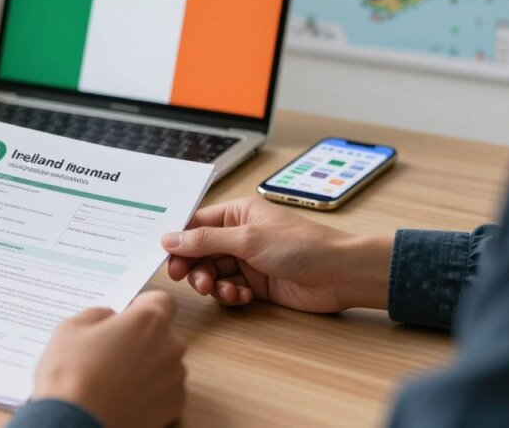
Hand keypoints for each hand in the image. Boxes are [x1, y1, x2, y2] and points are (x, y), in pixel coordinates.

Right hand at [32, 291, 186, 427]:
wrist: (75, 424)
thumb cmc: (70, 373)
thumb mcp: (70, 328)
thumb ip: (96, 315)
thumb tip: (109, 318)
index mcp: (148, 320)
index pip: (161, 300)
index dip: (142, 307)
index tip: (125, 318)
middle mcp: (170, 345)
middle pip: (162, 333)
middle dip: (142, 338)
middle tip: (112, 352)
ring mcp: (175, 378)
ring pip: (165, 362)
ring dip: (147, 365)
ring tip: (115, 380)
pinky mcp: (174, 406)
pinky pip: (166, 389)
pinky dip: (150, 392)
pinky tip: (124, 398)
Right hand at [160, 196, 391, 312]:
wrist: (340, 274)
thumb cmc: (301, 246)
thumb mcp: (247, 239)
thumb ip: (205, 240)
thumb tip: (170, 238)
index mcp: (238, 212)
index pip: (197, 224)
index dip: (180, 242)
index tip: (169, 259)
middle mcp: (240, 234)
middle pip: (201, 251)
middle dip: (196, 267)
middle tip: (194, 281)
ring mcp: (248, 259)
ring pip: (214, 272)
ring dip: (214, 284)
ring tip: (225, 291)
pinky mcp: (257, 282)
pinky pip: (230, 288)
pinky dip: (231, 295)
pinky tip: (244, 296)